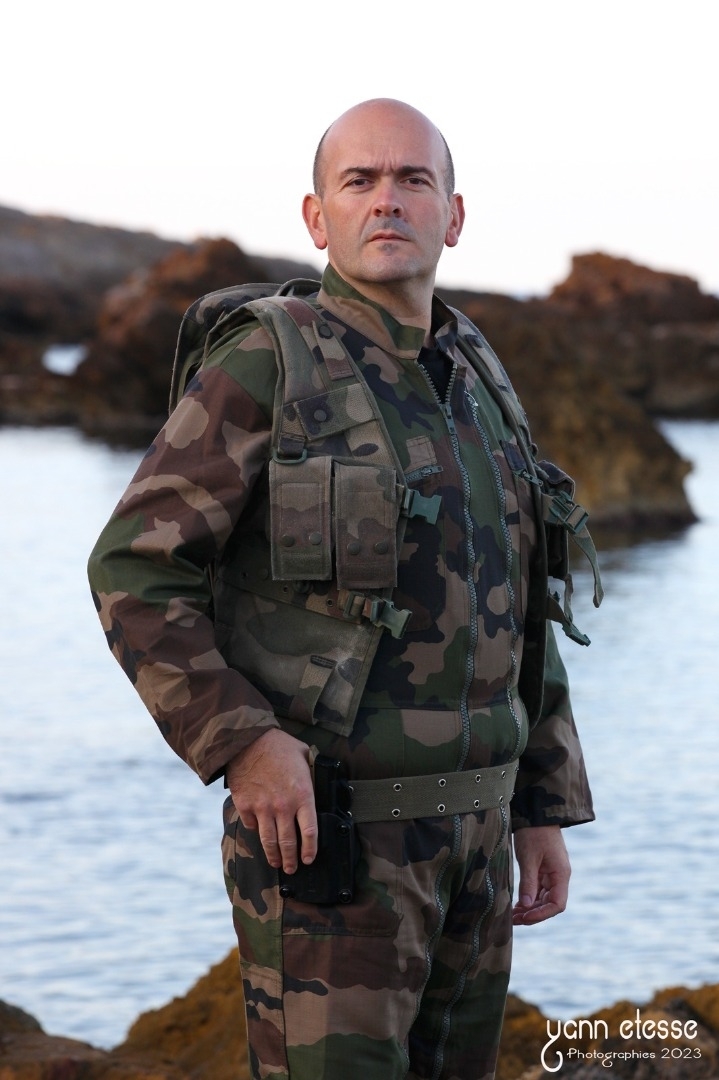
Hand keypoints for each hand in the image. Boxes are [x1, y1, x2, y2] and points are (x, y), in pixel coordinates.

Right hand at [226, 729, 317, 874]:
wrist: (247, 740)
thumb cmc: (278, 745)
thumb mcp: (304, 756)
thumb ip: (312, 773)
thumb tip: (321, 779)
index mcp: (302, 795)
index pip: (310, 833)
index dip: (310, 850)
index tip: (309, 859)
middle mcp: (283, 806)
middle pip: (289, 843)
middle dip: (291, 860)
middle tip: (293, 868)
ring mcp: (262, 808)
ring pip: (269, 842)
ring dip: (274, 856)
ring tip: (276, 863)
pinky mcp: (245, 806)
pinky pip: (251, 827)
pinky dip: (256, 832)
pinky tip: (260, 835)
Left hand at [512, 825, 570, 925]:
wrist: (536, 812)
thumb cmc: (534, 833)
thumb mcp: (529, 858)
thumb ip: (529, 883)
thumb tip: (526, 907)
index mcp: (561, 874)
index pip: (557, 904)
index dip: (541, 914)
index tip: (524, 917)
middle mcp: (559, 876)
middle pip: (550, 904)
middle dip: (533, 914)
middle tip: (513, 919)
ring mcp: (552, 873)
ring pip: (543, 899)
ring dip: (530, 908)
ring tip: (512, 914)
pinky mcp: (544, 869)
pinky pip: (539, 890)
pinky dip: (529, 898)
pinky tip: (517, 904)